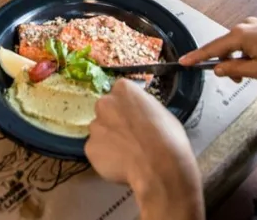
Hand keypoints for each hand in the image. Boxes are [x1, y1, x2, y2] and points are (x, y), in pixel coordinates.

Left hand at [86, 80, 202, 219]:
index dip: (128, 107)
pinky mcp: (89, 148)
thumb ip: (143, 107)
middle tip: (130, 136)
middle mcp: (104, 103)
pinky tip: (121, 164)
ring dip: (109, 140)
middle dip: (114, 121)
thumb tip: (139, 111)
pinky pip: (97, 150)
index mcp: (124, 89)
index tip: (135, 117)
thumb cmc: (167, 137)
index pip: (121, 92)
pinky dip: (106, 157)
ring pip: (100, 131)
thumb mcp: (162, 112)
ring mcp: (95, 126)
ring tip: (127, 154)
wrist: (159, 167)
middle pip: (106, 110)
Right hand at [179, 18, 256, 81]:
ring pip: (238, 45)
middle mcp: (245, 25)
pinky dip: (249, 53)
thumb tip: (219, 69)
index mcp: (241, 36)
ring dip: (241, 60)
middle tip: (239, 81)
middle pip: (225, 47)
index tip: (183, 62)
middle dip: (227, 64)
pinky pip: (248, 41)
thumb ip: (235, 70)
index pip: (212, 49)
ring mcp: (255, 24)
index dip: (197, 57)